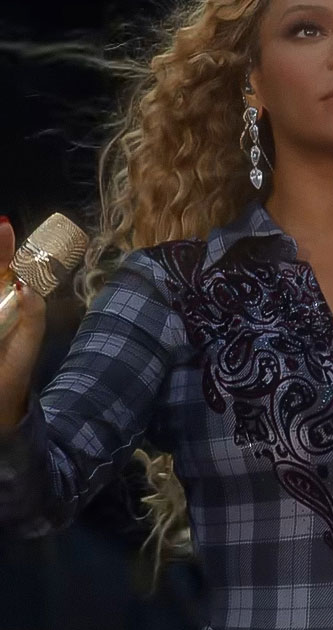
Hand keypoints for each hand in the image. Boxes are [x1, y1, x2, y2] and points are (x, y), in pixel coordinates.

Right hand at [0, 218, 45, 428]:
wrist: (1, 403)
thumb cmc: (16, 368)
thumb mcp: (30, 338)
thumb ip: (32, 313)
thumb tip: (26, 285)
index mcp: (6, 301)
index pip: (4, 268)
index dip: (3, 247)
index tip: (4, 226)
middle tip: (1, 229)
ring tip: (2, 240)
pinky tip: (7, 290)